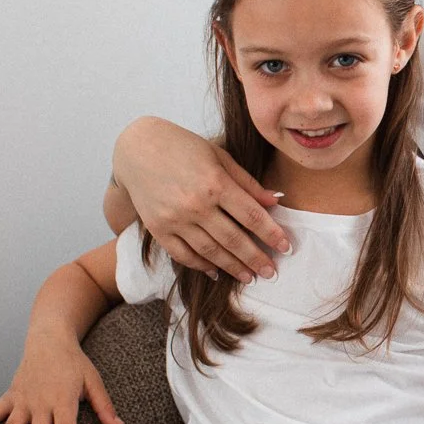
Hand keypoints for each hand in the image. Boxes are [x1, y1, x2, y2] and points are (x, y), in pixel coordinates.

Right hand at [114, 117, 290, 280]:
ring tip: (249, 277)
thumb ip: (247, 182)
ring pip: (210, 251)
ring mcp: (175, 219)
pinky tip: (217, 271)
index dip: (271, 234)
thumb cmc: (184, 147)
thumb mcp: (220, 156)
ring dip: (232, 267)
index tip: (286, 247)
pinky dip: (201, 265)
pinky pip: (183, 254)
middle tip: (271, 271)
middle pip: (233, 239)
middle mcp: (195, 204)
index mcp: (215, 183)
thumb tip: (275, 202)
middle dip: (255, 258)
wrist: (137, 148)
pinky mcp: (158, 229)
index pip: (251, 216)